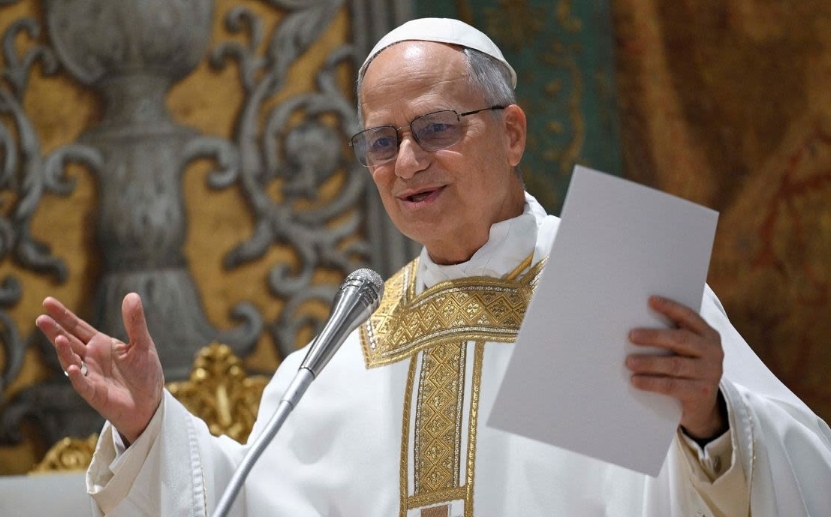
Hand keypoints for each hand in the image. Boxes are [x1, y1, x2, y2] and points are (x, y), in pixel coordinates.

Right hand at [36, 293, 163, 444]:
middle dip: (55, 330)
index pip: (78, 327)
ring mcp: (91, 375)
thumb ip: (135, 322)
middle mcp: (91, 358)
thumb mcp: (142, 344)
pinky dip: (78, 376)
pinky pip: (83, 384)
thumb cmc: (145, 372)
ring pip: (72, 361)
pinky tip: (74, 367)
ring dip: (64, 351)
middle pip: (69, 341)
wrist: (150, 402)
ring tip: (58, 338)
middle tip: (41, 318)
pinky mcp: (95, 394)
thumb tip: (131, 295)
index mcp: (100, 344)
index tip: (47, 302)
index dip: (63, 315)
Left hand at [626, 295, 726, 439]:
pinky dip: (652, 382)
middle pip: (680, 340)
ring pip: (675, 365)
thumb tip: (639, 323)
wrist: (703, 406)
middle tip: (631, 335)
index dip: (671, 308)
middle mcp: (713, 352)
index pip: (689, 317)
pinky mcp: (702, 393)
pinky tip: (635, 380)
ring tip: (628, 362)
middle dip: (654, 336)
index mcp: (709, 335)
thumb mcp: (686, 351)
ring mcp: (709, 373)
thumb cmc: (687, 370)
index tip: (650, 300)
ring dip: (649, 362)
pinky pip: (672, 386)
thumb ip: (673, 337)